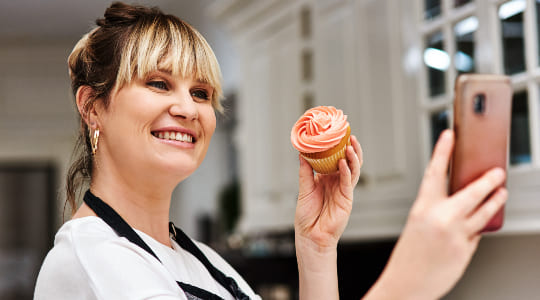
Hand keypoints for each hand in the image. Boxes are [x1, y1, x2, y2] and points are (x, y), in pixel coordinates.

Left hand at [294, 135, 362, 251]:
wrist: (310, 235)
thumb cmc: (306, 215)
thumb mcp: (304, 189)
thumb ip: (305, 171)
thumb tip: (302, 153)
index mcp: (327, 179)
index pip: (336, 159)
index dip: (339, 148)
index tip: (338, 134)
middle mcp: (337, 182)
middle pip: (349, 162)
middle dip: (351, 149)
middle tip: (350, 136)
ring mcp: (343, 190)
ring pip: (352, 170)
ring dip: (353, 158)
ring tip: (350, 146)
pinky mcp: (346, 199)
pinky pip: (348, 182)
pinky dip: (346, 171)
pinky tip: (344, 162)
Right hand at [365, 130, 506, 299]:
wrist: (406, 284)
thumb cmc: (409, 255)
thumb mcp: (418, 224)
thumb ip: (438, 211)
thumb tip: (463, 202)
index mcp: (422, 208)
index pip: (434, 173)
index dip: (442, 151)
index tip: (450, 134)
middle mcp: (440, 218)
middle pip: (471, 192)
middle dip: (488, 180)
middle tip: (498, 171)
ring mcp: (455, 234)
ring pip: (483, 212)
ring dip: (495, 200)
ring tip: (502, 192)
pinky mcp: (466, 250)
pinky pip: (478, 233)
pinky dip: (480, 227)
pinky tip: (480, 225)